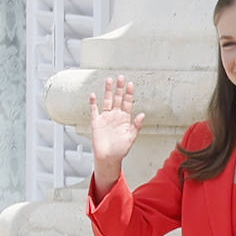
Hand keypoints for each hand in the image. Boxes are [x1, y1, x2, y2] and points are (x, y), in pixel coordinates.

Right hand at [89, 75, 144, 192]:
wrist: (108, 158)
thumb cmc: (121, 149)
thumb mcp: (131, 138)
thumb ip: (136, 126)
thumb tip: (142, 114)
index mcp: (125, 119)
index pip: (127, 103)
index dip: (129, 93)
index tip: (130, 84)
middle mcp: (115, 116)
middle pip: (117, 98)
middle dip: (119, 88)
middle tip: (121, 77)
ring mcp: (105, 118)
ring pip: (106, 101)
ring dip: (107, 91)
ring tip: (109, 80)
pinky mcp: (96, 122)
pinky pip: (94, 110)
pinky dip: (93, 103)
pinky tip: (93, 95)